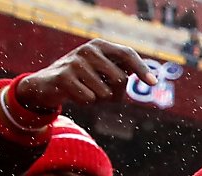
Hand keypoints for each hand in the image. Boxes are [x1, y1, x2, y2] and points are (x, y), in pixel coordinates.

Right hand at [15, 39, 156, 109]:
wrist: (48, 83)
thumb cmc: (82, 80)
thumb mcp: (102, 72)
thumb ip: (122, 73)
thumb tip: (151, 80)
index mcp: (100, 46)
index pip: (127, 54)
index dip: (142, 69)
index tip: (153, 83)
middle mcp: (88, 50)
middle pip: (119, 80)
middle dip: (115, 94)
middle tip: (101, 92)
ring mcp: (75, 62)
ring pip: (105, 93)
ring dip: (99, 100)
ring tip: (85, 91)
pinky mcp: (64, 76)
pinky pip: (89, 100)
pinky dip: (86, 103)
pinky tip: (75, 94)